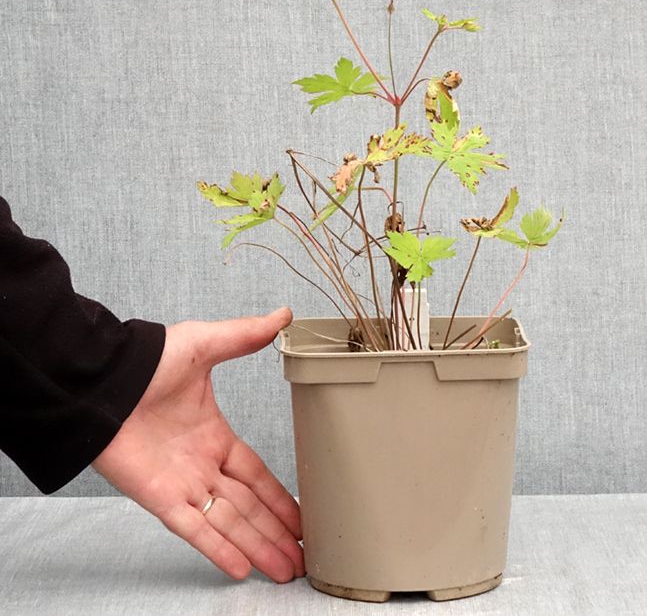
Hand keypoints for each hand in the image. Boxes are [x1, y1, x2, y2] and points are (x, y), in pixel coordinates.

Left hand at [93, 308, 303, 581]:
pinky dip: (219, 549)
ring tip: (286, 570)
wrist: (104, 380)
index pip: (257, 474)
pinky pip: (195, 529)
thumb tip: (282, 316)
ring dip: (258, 547)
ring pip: (229, 523)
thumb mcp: (206, 344)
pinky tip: (242, 568)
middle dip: (275, 532)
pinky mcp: (161, 498)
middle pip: (249, 507)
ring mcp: (183, 484)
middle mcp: (202, 465)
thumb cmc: (148, 361)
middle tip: (303, 555)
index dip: (280, 495)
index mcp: (214, 436)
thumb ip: (245, 336)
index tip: (301, 514)